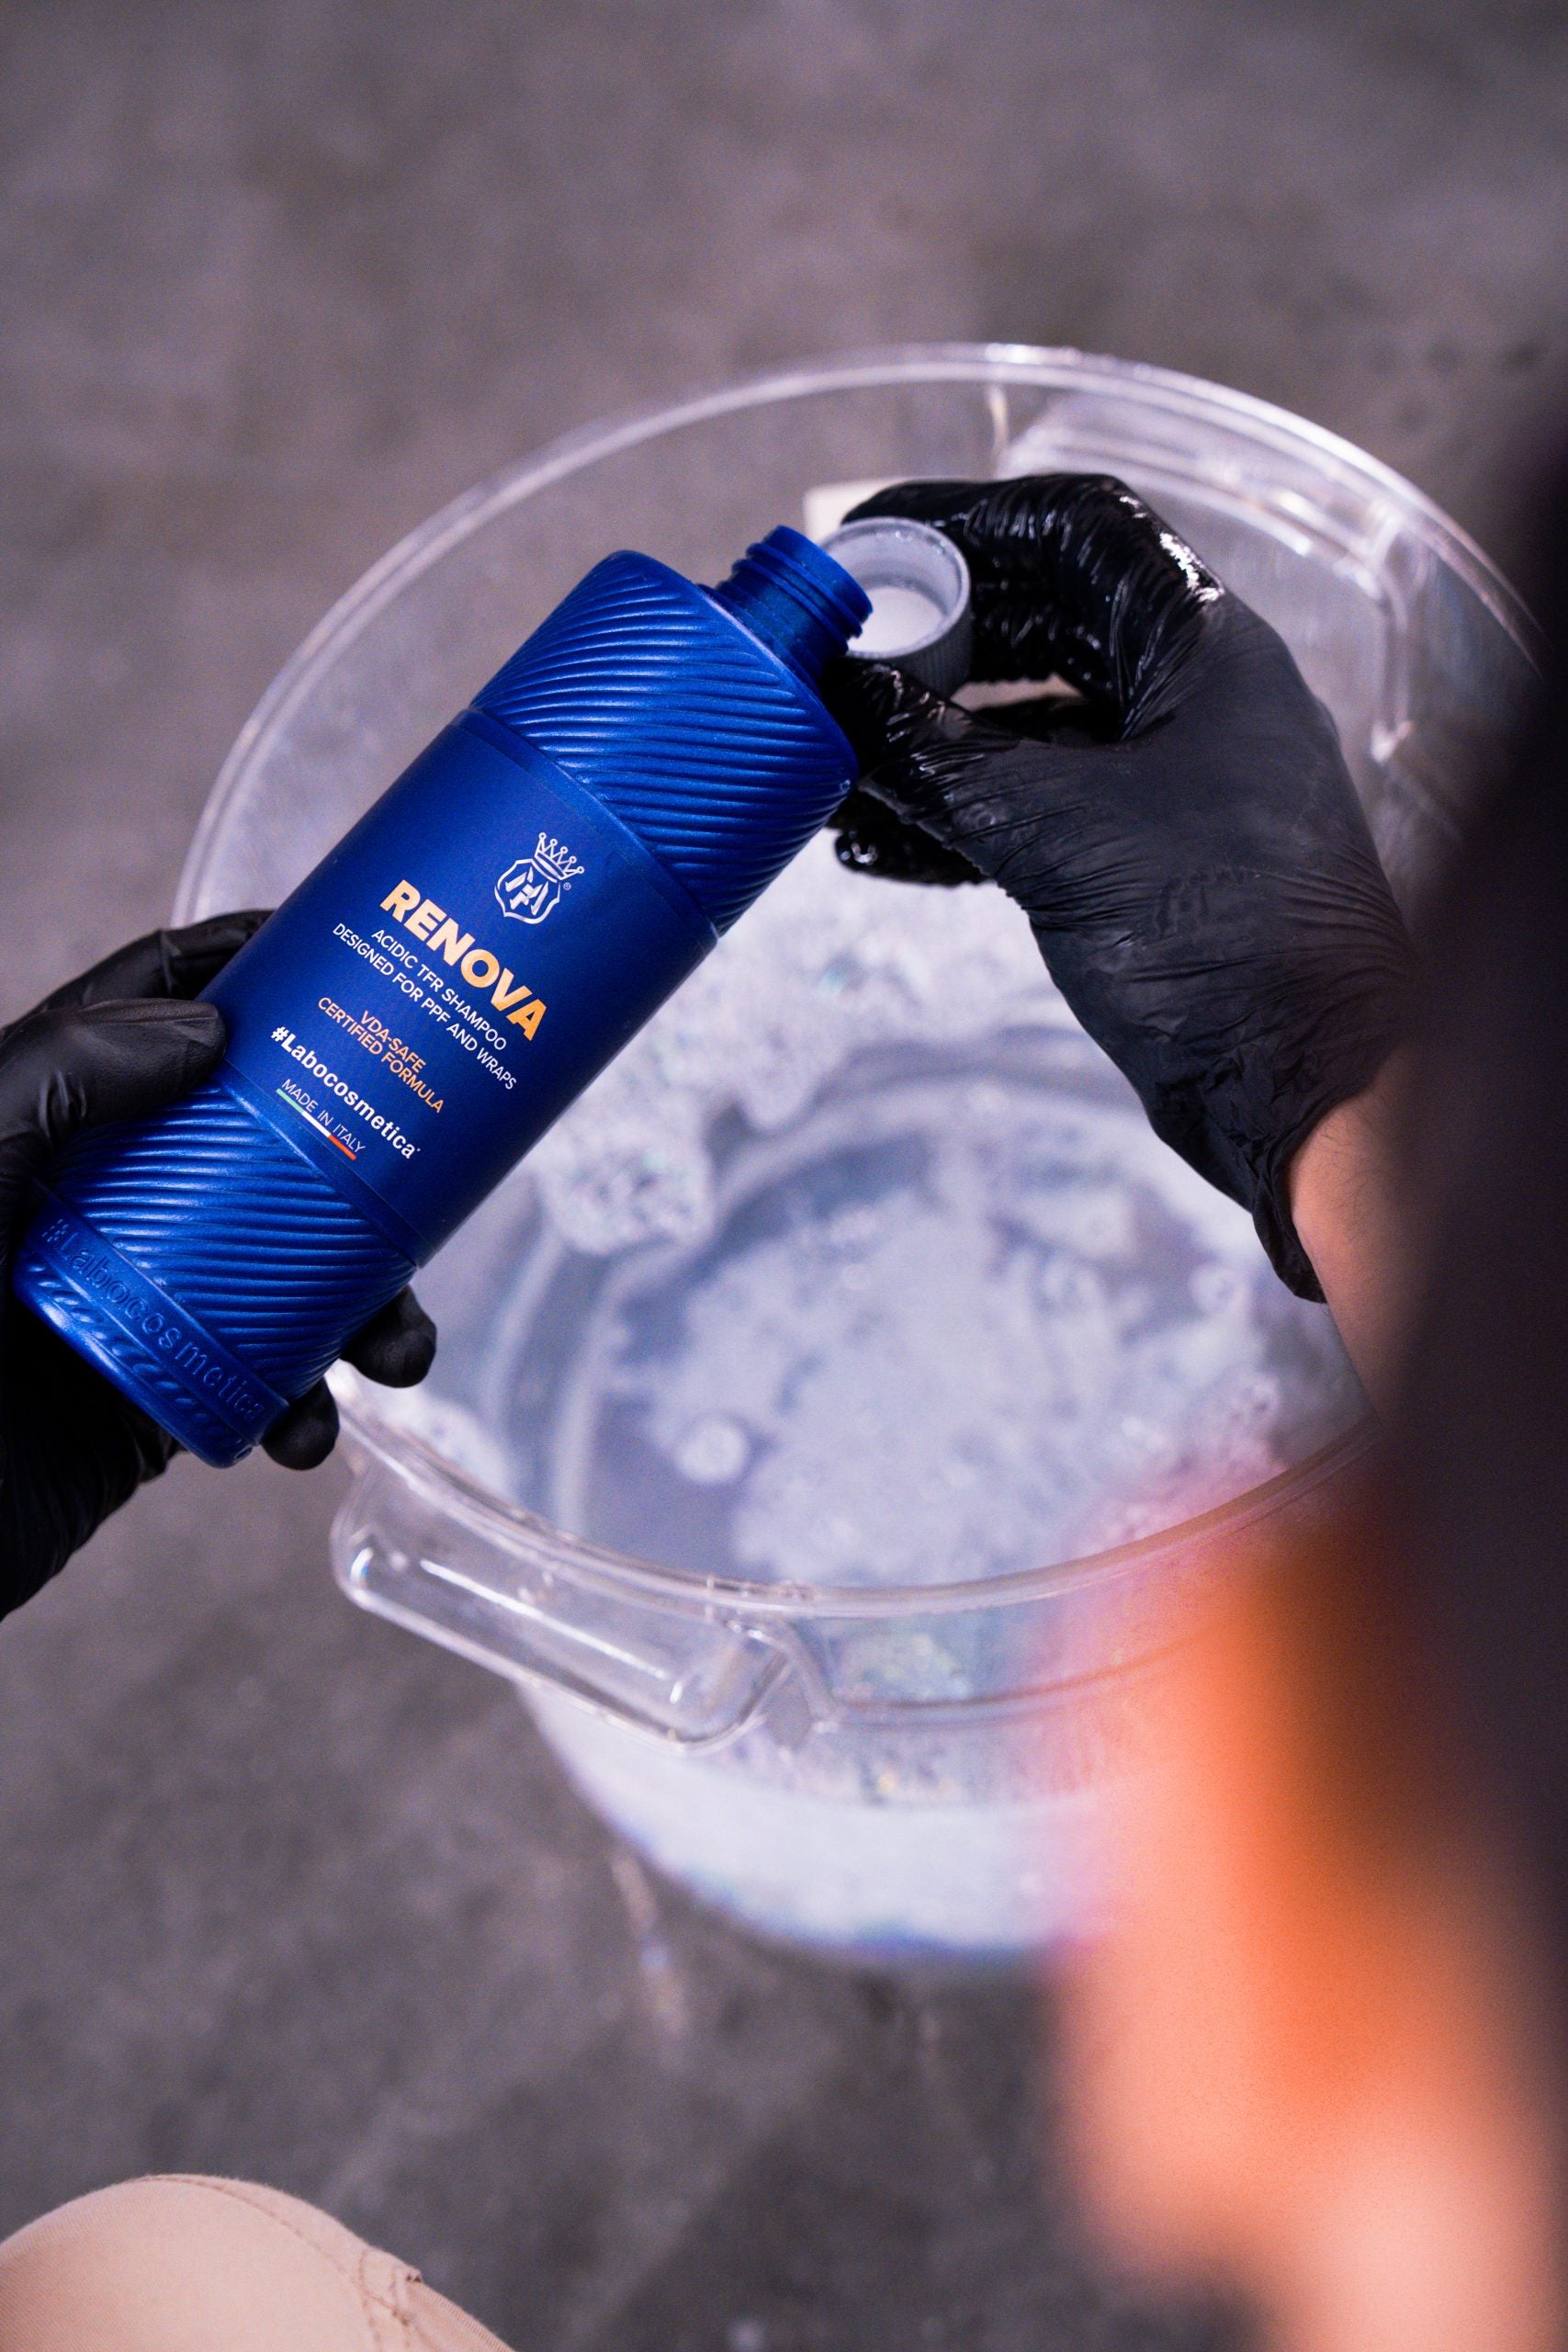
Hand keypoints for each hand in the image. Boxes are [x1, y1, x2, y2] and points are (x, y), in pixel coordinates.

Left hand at [0, 917, 436, 1619]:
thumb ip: (57, 1075)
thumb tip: (211, 1029)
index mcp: (44, 1123)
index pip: (149, 1008)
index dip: (247, 967)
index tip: (351, 954)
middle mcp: (99, 1199)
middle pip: (258, 1137)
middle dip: (358, 1160)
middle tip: (428, 1173)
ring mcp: (137, 1298)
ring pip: (286, 1268)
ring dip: (363, 1307)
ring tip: (395, 1351)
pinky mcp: (154, 1401)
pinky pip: (263, 1383)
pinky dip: (307, 1409)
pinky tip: (309, 1430)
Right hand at [825, 475, 1417, 1297]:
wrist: (1301, 1084)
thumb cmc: (1221, 936)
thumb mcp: (1053, 832)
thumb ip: (938, 758)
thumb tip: (843, 698)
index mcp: (1202, 648)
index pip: (1078, 529)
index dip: (967, 520)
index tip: (872, 543)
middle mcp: (1194, 699)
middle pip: (1043, 623)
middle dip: (933, 643)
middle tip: (840, 661)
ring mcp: (1174, 783)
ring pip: (1031, 727)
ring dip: (931, 744)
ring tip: (837, 766)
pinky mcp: (1148, 863)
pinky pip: (1036, 810)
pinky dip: (958, 818)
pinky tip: (875, 844)